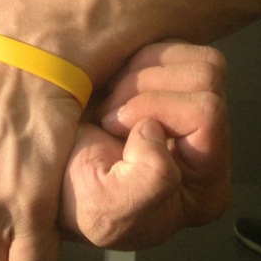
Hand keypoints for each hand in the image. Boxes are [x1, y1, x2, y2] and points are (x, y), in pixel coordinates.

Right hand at [58, 41, 228, 249]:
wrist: (47, 179)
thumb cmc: (74, 198)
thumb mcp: (106, 209)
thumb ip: (149, 182)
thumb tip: (158, 131)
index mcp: (204, 187)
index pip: (207, 113)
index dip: (153, 108)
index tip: (112, 132)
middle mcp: (213, 151)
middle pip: (208, 80)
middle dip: (146, 88)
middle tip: (109, 117)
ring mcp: (198, 119)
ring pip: (201, 62)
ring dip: (144, 74)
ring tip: (112, 105)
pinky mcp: (180, 92)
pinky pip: (181, 51)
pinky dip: (141, 61)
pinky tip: (116, 92)